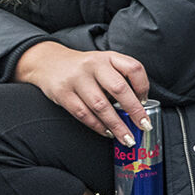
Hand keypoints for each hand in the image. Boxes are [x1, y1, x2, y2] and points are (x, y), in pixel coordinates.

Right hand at [14, 41, 150, 141]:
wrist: (49, 62)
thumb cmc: (85, 68)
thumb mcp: (104, 64)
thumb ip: (120, 78)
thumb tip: (138, 108)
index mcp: (109, 57)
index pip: (133, 68)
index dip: (143, 86)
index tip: (145, 102)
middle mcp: (94, 65)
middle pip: (119, 88)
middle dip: (134, 110)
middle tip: (144, 126)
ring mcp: (77, 79)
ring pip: (101, 105)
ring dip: (116, 125)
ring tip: (127, 137)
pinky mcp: (63, 93)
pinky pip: (83, 113)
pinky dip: (97, 126)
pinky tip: (107, 132)